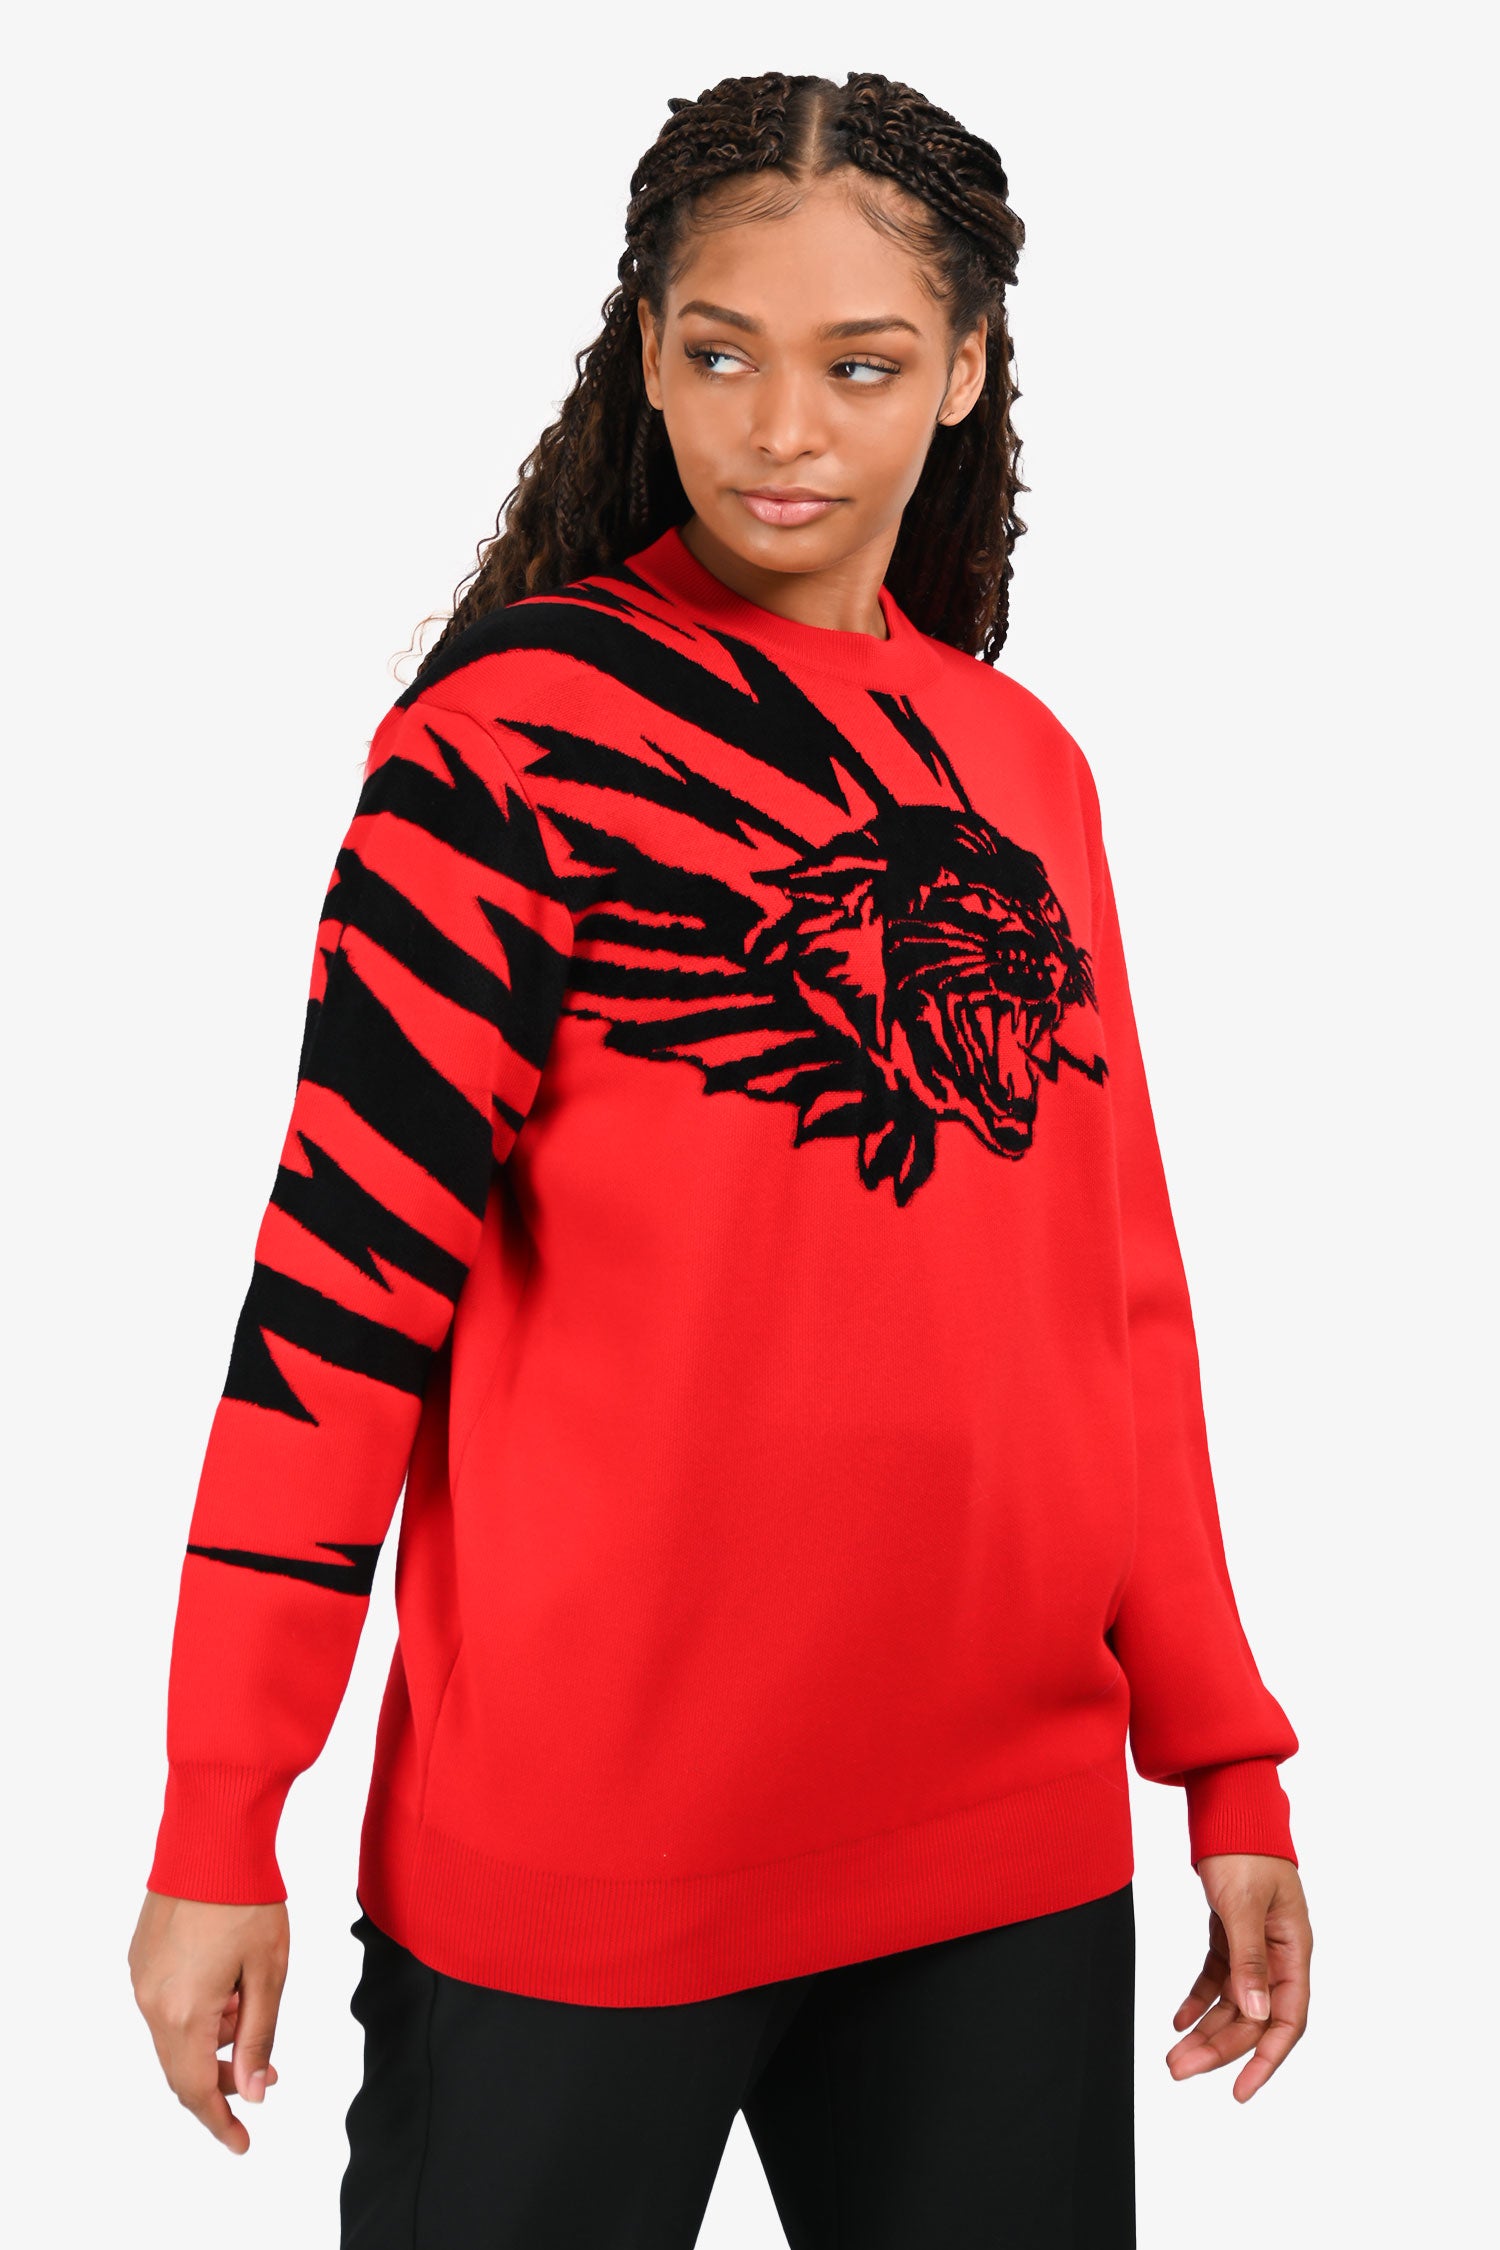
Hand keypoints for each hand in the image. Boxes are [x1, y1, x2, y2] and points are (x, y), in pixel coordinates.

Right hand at [129, 1891, 288, 2153]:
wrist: (212, 1838)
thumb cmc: (247, 1899)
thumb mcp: (269, 1972)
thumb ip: (260, 2037)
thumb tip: (252, 2092)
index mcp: (184, 2012)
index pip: (196, 2090)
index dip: (219, 2122)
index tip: (242, 2142)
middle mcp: (152, 2002)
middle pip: (182, 2067)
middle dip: (223, 2079)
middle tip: (265, 2078)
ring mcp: (142, 1978)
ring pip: (175, 2034)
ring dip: (212, 2041)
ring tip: (254, 2016)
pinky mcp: (141, 1957)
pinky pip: (166, 2004)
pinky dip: (197, 2013)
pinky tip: (229, 1990)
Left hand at [1166, 1853, 1310, 2101]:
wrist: (1230, 1805)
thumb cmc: (1244, 1847)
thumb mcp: (1244, 1903)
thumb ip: (1249, 1958)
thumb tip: (1256, 2014)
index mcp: (1294, 1948)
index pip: (1287, 2018)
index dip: (1266, 2058)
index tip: (1239, 2090)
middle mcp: (1279, 1953)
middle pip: (1253, 2015)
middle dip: (1219, 2048)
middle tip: (1178, 2070)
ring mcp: (1255, 1945)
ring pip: (1233, 2002)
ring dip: (1205, 2029)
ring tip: (1173, 2055)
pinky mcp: (1232, 1934)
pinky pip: (1218, 1978)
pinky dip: (1198, 1998)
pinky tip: (1177, 2019)